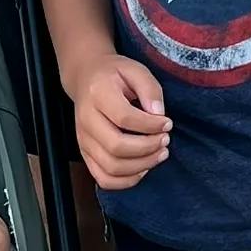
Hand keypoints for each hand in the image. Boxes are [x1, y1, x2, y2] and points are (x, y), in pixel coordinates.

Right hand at [72, 51, 172, 192]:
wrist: (86, 77)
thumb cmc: (114, 74)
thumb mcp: (135, 70)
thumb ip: (150, 89)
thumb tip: (159, 114)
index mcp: (97, 94)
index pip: (124, 118)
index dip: (151, 125)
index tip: (167, 123)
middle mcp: (86, 119)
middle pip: (116, 146)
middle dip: (148, 148)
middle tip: (165, 140)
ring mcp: (83, 139)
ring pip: (111, 167)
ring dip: (141, 166)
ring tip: (159, 154)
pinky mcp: (85, 153)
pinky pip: (103, 178)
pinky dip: (126, 181)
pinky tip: (143, 168)